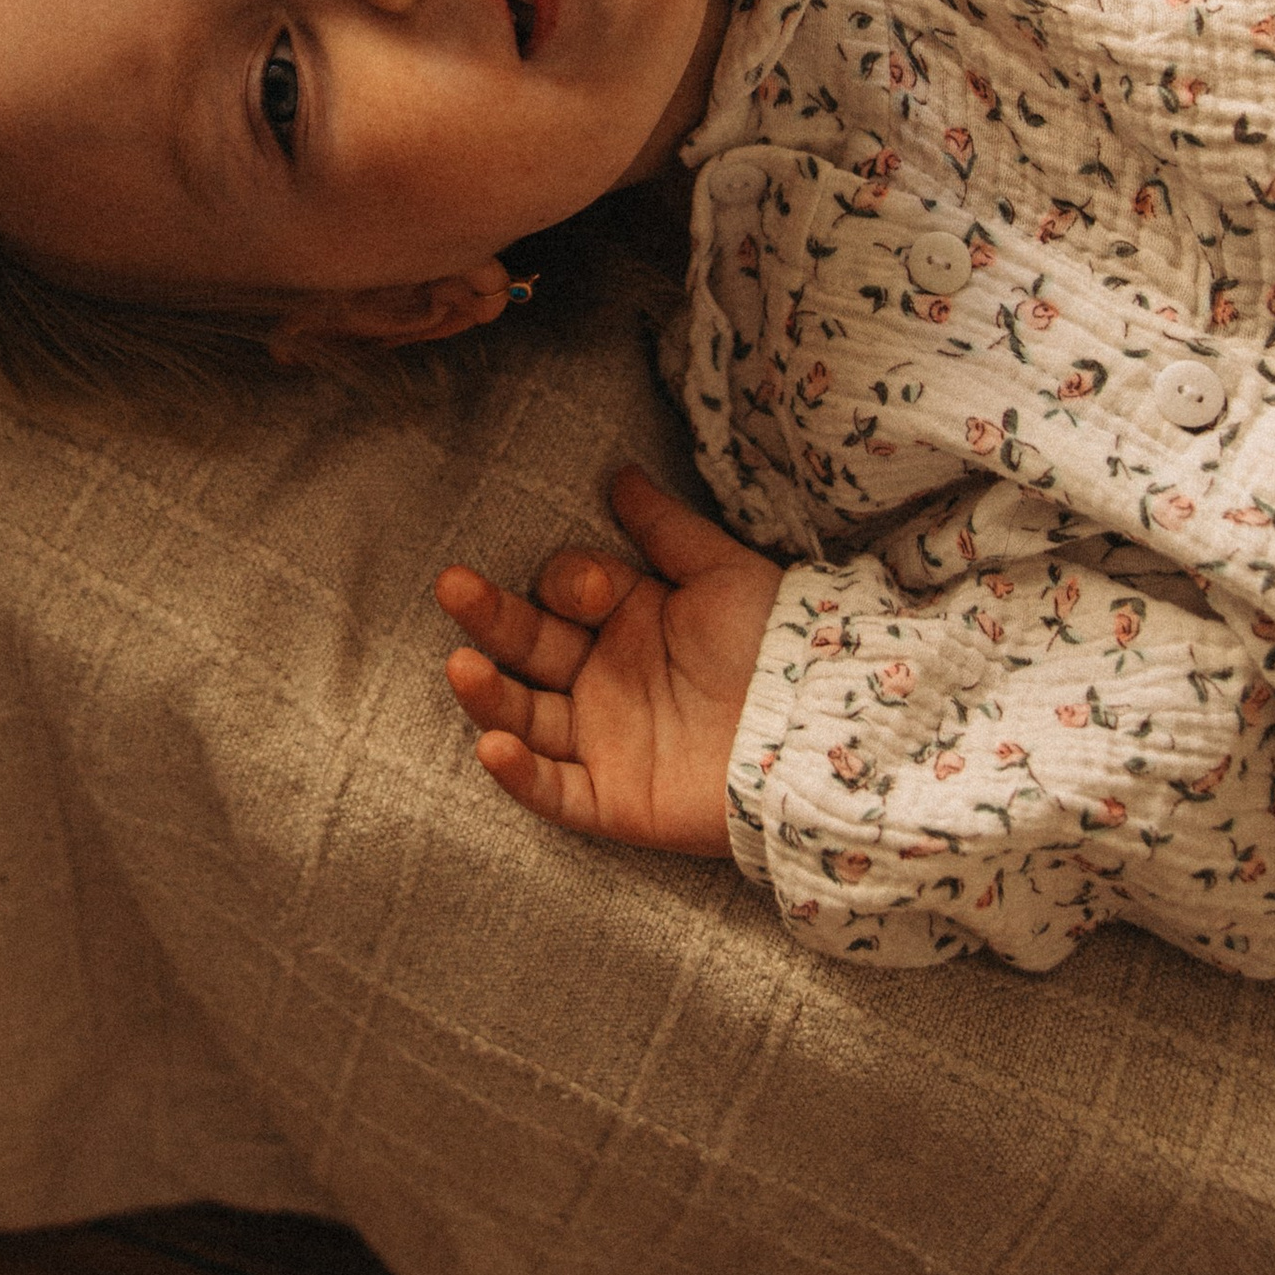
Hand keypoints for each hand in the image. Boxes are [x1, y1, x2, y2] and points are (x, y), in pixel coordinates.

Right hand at [436, 467, 780, 857]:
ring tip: (461, 668)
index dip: (568, 584)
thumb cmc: (776, 644)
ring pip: (525, 716)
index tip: (594, 589)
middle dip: (489, 617)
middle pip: (528, 646)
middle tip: (453, 586)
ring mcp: (603, 741)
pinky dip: (518, 775)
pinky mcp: (614, 800)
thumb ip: (666, 528)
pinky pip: (553, 791)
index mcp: (627, 621)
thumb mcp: (723, 573)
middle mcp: (604, 678)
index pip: (564, 594)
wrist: (821, 728)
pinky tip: (492, 747)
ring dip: (488, 694)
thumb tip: (619, 473)